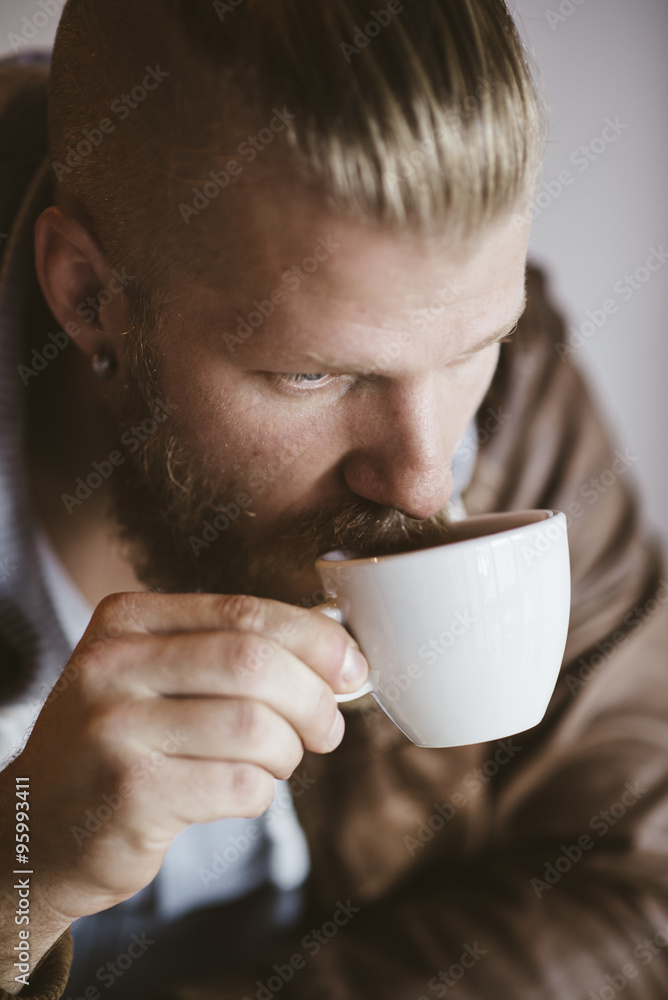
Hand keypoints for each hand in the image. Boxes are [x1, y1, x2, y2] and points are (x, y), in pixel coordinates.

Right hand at [2, 591, 367, 926]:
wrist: (34, 827)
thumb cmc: (120, 744)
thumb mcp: (150, 676)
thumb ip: (225, 653)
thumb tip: (336, 653)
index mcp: (125, 620)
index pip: (243, 613)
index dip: (314, 639)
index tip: (352, 667)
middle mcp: (112, 666)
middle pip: (254, 663)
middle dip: (313, 698)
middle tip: (329, 727)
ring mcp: (116, 730)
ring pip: (254, 727)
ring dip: (288, 751)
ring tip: (278, 761)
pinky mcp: (130, 795)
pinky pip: (239, 786)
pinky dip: (261, 793)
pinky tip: (241, 792)